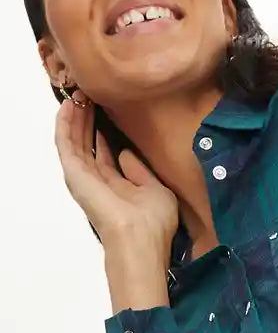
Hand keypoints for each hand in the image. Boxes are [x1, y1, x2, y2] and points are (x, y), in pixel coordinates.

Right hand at [54, 92, 179, 251]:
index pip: (104, 154)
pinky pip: (65, 144)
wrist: (141, 239)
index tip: (106, 110)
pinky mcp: (75, 174)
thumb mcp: (155, 189)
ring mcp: (84, 178)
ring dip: (74, 117)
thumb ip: (140, 171)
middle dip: (87, 119)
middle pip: (87, 143)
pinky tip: (68, 106)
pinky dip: (65, 124)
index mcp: (116, 186)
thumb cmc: (154, 222)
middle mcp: (97, 182)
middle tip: (89, 94)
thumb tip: (125, 152)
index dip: (103, 131)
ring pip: (74, 140)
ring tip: (78, 93)